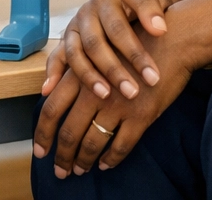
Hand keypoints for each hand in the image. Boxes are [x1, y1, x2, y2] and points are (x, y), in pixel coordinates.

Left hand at [33, 11, 192, 177]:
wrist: (171, 39)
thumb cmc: (132, 41)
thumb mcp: (95, 49)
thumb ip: (70, 69)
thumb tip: (46, 90)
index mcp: (79, 74)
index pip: (51, 109)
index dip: (43, 133)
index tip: (40, 151)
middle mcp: (94, 91)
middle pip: (69, 131)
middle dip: (63, 156)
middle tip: (60, 172)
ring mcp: (117, 105)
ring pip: (93, 142)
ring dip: (85, 160)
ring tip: (80, 170)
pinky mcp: (141, 115)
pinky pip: (122, 145)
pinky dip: (112, 158)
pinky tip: (106, 164)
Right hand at [42, 0, 170, 103]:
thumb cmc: (144, 6)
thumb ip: (159, 7)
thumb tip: (159, 29)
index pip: (136, 0)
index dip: (148, 15)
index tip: (162, 32)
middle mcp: (96, 3)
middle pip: (105, 34)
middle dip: (122, 63)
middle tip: (139, 87)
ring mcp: (79, 21)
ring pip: (80, 50)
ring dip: (91, 74)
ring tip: (107, 95)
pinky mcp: (67, 38)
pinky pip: (57, 55)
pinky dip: (52, 72)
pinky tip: (50, 90)